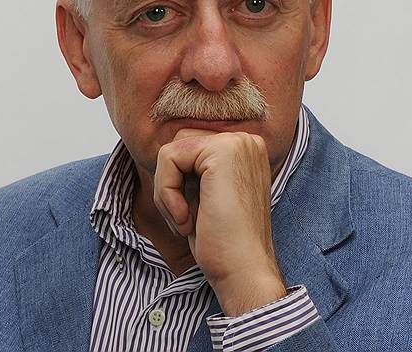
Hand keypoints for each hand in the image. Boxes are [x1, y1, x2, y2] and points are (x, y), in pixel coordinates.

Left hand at [153, 128, 286, 314]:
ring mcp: (237, 143)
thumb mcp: (204, 195)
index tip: (192, 217)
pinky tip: (187, 219)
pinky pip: (168, 159)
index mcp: (244, 150)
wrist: (243, 270)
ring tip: (186, 221)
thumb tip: (166, 155)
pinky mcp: (222, 152)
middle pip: (177, 146)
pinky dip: (166, 193)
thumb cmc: (223, 242)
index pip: (188, 149)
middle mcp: (245, 140)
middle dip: (170, 184)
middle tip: (186, 220)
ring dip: (166, 192)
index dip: (178, 183)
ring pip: (169, 153)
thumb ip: (192, 169)